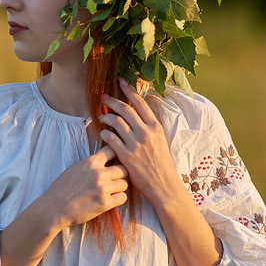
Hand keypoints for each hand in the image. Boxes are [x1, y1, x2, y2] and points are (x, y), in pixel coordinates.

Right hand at [43, 145, 128, 229]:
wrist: (53, 207)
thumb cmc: (61, 188)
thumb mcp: (75, 168)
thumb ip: (91, 164)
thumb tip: (104, 159)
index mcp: (90, 162)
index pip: (113, 150)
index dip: (116, 156)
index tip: (114, 162)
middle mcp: (98, 173)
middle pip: (123, 169)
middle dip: (121, 175)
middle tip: (114, 181)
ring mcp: (102, 188)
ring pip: (125, 184)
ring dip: (120, 188)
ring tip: (111, 192)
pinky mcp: (104, 203)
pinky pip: (123, 197)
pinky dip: (119, 199)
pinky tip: (111, 200)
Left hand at [99, 78, 181, 205]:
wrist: (164, 185)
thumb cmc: (162, 164)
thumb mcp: (160, 141)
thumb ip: (149, 128)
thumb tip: (136, 115)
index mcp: (155, 126)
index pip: (140, 102)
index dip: (128, 89)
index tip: (120, 81)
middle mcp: (146, 132)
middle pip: (125, 109)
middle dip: (112, 101)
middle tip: (103, 98)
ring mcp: (136, 143)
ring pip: (116, 121)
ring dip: (106, 116)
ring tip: (101, 116)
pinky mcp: (126, 155)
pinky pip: (110, 138)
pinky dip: (104, 133)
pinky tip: (103, 134)